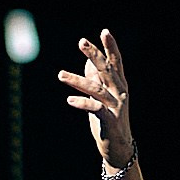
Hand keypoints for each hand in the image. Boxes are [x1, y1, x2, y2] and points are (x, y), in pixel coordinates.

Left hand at [57, 30, 134, 167]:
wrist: (118, 147)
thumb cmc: (109, 119)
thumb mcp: (102, 97)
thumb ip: (96, 79)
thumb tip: (87, 60)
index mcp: (118, 85)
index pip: (115, 63)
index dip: (110, 47)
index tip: (105, 31)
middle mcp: (120, 93)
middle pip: (106, 71)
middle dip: (94, 55)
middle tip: (81, 41)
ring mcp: (116, 107)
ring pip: (96, 89)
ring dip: (77, 80)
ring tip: (60, 74)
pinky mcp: (110, 121)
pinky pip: (95, 109)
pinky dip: (83, 103)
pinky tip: (70, 100)